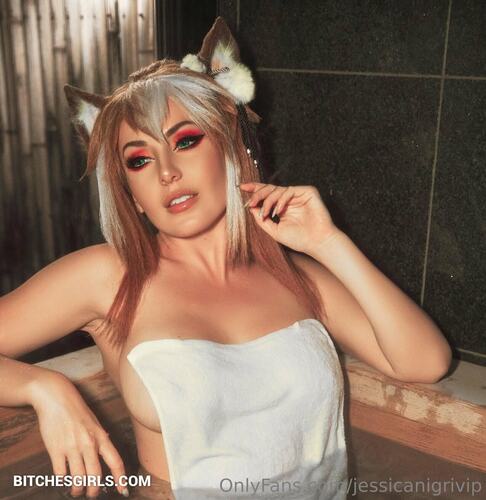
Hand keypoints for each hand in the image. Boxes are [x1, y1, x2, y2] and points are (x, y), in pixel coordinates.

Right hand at [29, 372, 127, 497]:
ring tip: (77, 491)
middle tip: (92, 494)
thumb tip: (105, 454)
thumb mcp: (94, 422)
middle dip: (94, 490)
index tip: (123, 490)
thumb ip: (99, 438)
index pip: (116, 461)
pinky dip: (63, 482)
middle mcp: (89, 443)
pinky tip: (63, 481)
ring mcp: (72, 447)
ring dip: (78, 490)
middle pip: (96, 476)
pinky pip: (61, 474)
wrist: (56, 397)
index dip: (121, 479)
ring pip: (78, 479)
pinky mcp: (56, 450)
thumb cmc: (76, 409)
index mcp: (101, 436)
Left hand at [239, 182, 341, 253]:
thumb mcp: (274, 230)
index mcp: (281, 206)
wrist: (316, 242)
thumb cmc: (298, 239)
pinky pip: (289, 191)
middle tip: (250, 202)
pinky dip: (281, 200)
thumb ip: (261, 219)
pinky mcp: (307, 191)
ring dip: (268, 202)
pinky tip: (279, 211)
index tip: (241, 187)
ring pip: (277, 190)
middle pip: (269, 189)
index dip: (254, 189)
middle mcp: (289, 198)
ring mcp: (298, 194)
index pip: (266, 194)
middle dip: (257, 194)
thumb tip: (250, 208)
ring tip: (266, 214)